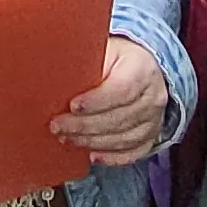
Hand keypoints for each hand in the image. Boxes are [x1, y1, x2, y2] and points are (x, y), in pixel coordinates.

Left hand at [51, 35, 170, 165]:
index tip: (72, 106)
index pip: (121, 90)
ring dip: (92, 142)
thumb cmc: (117, 58)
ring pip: (124, 138)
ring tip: (68, 139)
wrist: (144, 68)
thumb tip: (52, 73)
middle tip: (58, 127)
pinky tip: (92, 155)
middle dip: (84, 126)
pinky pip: (134, 152)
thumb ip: (85, 61)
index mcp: (142, 68)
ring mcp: (154, 119)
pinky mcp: (151, 136)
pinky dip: (112, 157)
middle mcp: (153, 96)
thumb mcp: (104, 49)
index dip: (96, 101)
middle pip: (119, 118)